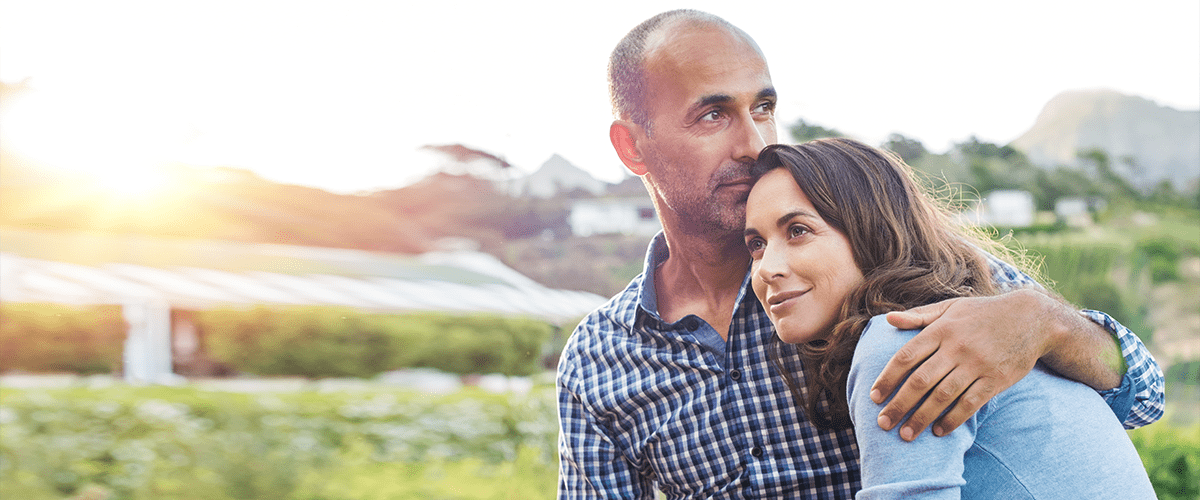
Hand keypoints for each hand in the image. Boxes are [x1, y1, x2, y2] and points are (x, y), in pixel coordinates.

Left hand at [869, 289, 1053, 440]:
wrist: (1032, 318)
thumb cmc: (983, 313)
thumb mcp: (950, 308)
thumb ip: (918, 316)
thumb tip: (888, 320)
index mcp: (941, 330)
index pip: (906, 357)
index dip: (887, 378)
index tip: (873, 397)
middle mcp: (956, 348)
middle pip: (920, 381)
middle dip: (899, 405)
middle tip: (882, 423)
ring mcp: (977, 365)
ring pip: (943, 396)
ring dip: (921, 418)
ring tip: (906, 435)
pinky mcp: (996, 380)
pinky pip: (970, 404)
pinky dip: (953, 419)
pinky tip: (939, 431)